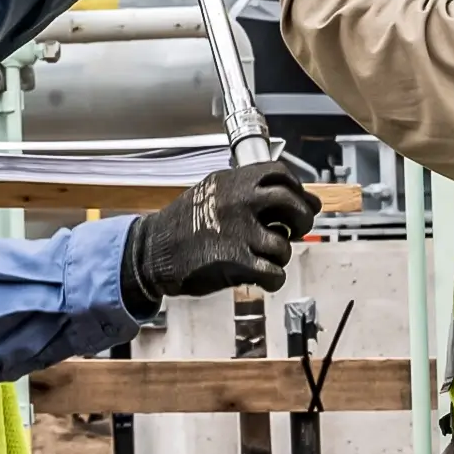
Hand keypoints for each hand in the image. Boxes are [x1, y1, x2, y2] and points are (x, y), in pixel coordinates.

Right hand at [121, 161, 322, 311]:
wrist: (152, 251)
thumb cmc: (183, 224)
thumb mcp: (213, 192)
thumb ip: (252, 191)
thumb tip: (302, 198)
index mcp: (234, 181)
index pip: (281, 174)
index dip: (298, 190)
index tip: (299, 202)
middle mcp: (240, 201)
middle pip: (294, 205)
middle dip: (302, 220)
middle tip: (295, 230)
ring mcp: (240, 231)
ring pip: (284, 245)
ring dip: (280, 256)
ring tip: (264, 258)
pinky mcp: (236, 261)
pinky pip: (274, 273)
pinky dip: (272, 279)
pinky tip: (261, 277)